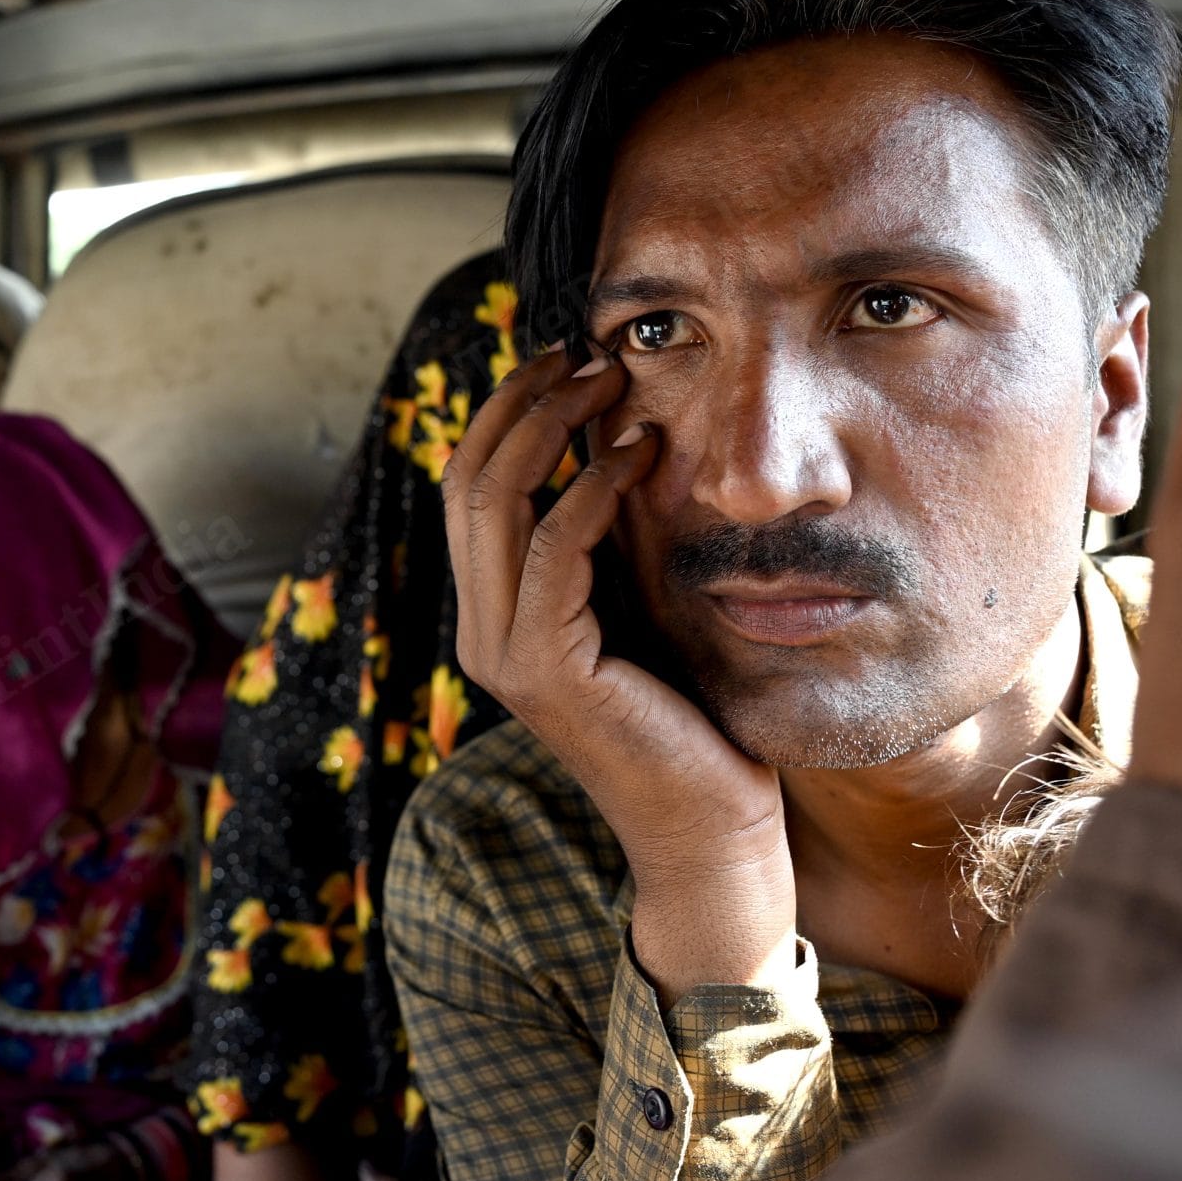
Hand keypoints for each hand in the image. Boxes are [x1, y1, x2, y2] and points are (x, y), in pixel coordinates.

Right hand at [443, 346, 795, 990]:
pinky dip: (592, 486)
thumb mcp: (643, 606)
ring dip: (550, 425)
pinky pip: (555, 549)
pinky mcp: (547, 671)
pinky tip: (638, 450)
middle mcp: (483, 631)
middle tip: (583, 349)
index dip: (506, 411)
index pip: (472, 488)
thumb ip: (613, 545)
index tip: (566, 357)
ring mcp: (505, 654)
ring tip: (609, 379)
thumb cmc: (696, 719)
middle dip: (519, 400)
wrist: (714, 831)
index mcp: (496, 616)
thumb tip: (621, 436)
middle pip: (467, 480)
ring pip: (494, 502)